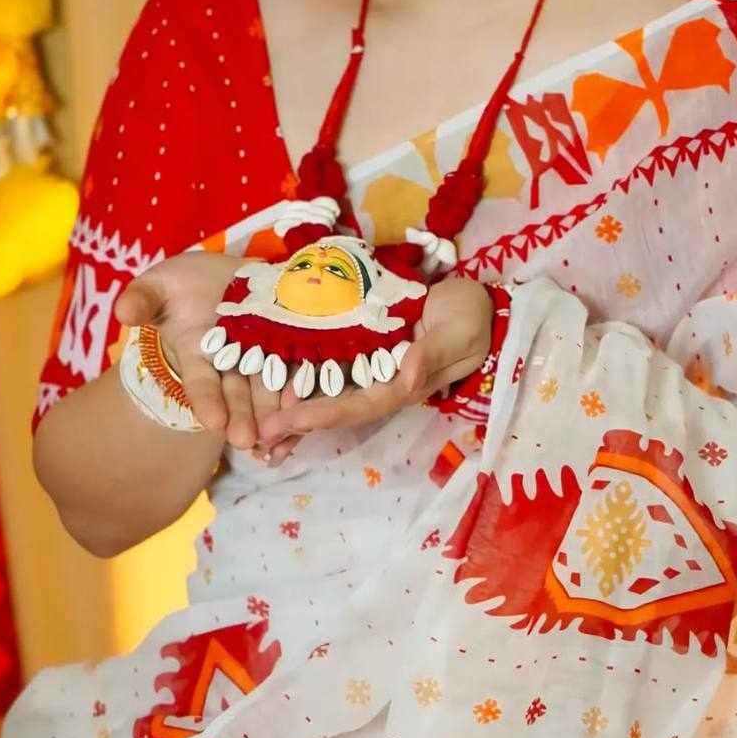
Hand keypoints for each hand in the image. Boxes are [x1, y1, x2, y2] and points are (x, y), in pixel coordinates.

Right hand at [114, 252, 302, 461]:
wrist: (225, 273)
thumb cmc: (184, 284)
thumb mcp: (159, 285)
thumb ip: (142, 299)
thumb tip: (122, 311)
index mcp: (197, 354)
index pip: (201, 384)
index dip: (207, 402)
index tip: (212, 423)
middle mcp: (229, 363)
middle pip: (238, 394)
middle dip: (242, 418)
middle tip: (249, 441)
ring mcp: (260, 355)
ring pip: (268, 387)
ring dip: (273, 412)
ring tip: (280, 433)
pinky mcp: (287, 342)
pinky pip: (297, 367)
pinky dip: (303, 386)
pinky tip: (310, 403)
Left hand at [254, 275, 492, 444]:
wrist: (479, 303)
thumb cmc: (470, 318)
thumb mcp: (459, 332)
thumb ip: (433, 353)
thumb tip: (407, 377)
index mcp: (405, 386)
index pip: (360, 406)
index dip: (324, 414)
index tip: (289, 421)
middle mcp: (385, 383)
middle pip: (337, 407)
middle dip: (299, 421)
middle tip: (258, 433)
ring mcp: (376, 368)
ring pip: (331, 392)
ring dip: (297, 406)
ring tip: (257, 416)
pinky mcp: (369, 348)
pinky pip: (334, 366)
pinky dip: (307, 376)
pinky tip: (277, 378)